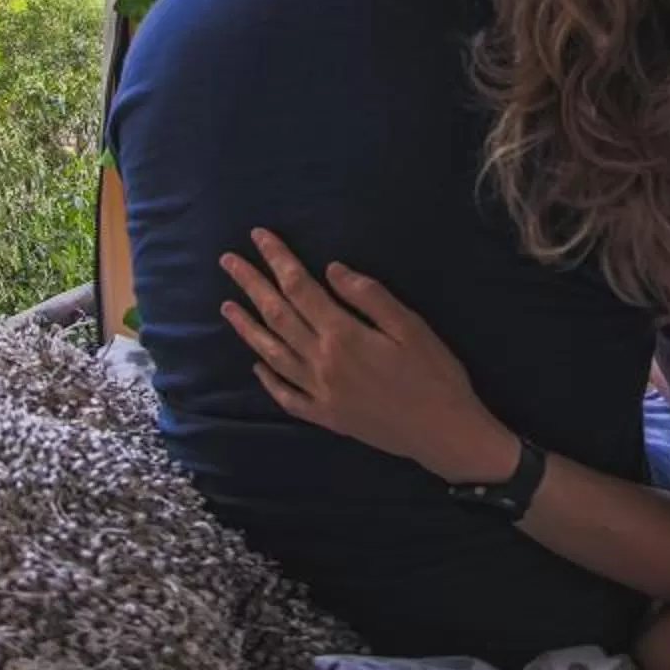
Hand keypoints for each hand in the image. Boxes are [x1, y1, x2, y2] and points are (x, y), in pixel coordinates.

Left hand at [219, 230, 518, 483]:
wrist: (442, 433)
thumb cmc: (434, 374)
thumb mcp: (411, 326)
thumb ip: (369, 296)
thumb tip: (331, 269)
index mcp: (343, 335)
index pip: (300, 287)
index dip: (278, 259)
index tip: (258, 236)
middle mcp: (321, 362)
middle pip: (278, 316)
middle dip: (251, 284)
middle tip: (228, 260)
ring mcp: (319, 393)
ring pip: (272, 354)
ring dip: (247, 328)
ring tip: (227, 306)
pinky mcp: (325, 417)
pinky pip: (286, 396)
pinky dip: (268, 379)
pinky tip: (257, 365)